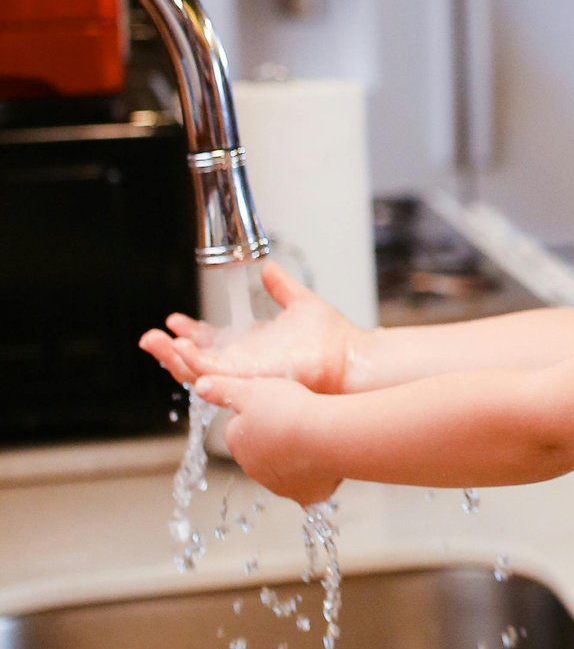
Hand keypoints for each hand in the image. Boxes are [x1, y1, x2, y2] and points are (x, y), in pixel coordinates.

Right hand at [140, 263, 358, 395]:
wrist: (350, 357)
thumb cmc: (333, 339)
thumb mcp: (298, 303)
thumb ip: (281, 288)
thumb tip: (268, 268)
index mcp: (251, 348)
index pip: (210, 344)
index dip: (189, 333)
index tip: (174, 319)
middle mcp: (243, 365)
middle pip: (195, 362)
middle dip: (168, 350)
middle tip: (149, 337)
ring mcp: (243, 375)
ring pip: (196, 372)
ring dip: (171, 357)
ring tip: (153, 341)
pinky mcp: (247, 380)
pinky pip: (211, 375)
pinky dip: (191, 363)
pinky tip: (177, 348)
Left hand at [193, 372, 341, 506]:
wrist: (326, 436)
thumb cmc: (288, 409)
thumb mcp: (249, 389)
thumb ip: (223, 389)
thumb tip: (200, 386)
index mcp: (237, 443)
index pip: (238, 427)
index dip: (256, 412)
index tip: (273, 404)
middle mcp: (254, 469)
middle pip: (262, 449)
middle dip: (274, 436)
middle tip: (295, 417)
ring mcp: (281, 485)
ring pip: (286, 467)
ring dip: (295, 455)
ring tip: (312, 434)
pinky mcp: (307, 495)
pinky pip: (310, 484)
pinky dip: (316, 474)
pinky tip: (325, 457)